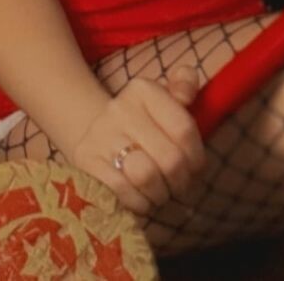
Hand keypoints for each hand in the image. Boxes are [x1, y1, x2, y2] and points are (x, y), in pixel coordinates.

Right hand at [69, 62, 207, 220]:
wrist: (95, 135)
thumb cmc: (143, 124)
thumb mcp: (164, 102)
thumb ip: (184, 88)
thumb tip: (189, 81)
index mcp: (144, 89)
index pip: (184, 129)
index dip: (197, 157)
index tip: (195, 169)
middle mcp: (120, 107)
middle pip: (170, 159)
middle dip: (181, 182)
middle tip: (179, 187)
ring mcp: (100, 134)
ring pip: (146, 176)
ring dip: (160, 194)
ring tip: (160, 193)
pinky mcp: (86, 161)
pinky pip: (123, 192)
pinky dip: (138, 203)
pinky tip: (141, 199)